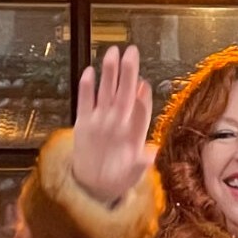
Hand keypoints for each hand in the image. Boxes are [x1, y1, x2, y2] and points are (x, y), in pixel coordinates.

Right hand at [70, 44, 156, 206]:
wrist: (94, 185)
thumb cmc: (118, 178)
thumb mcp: (132, 174)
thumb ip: (141, 163)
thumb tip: (152, 153)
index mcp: (133, 132)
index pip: (139, 110)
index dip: (142, 97)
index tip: (143, 85)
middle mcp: (118, 121)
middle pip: (124, 93)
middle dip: (128, 73)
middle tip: (131, 52)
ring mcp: (101, 119)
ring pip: (106, 91)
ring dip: (109, 73)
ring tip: (112, 53)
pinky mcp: (84, 122)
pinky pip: (86, 101)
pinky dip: (87, 87)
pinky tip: (89, 71)